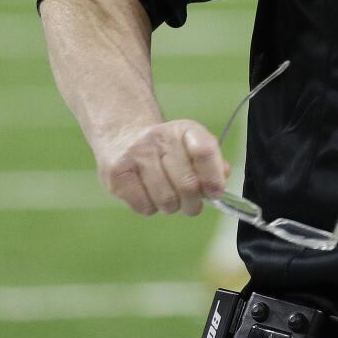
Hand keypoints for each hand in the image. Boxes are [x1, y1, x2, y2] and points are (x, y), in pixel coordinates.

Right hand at [96, 119, 228, 215]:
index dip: (213, 177)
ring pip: (166, 199)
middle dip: (193, 203)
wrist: (123, 137)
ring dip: (172, 207)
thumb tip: (221, 182)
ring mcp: (136, 153)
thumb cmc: (167, 150)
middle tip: (192, 205)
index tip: (216, 193)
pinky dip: (151, 208)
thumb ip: (212, 164)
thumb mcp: (192, 147)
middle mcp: (160, 137)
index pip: (205, 151)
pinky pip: (144, 206)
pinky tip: (149, 196)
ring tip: (170, 199)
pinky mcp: (116, 173)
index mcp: (185, 129)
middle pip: (187, 183)